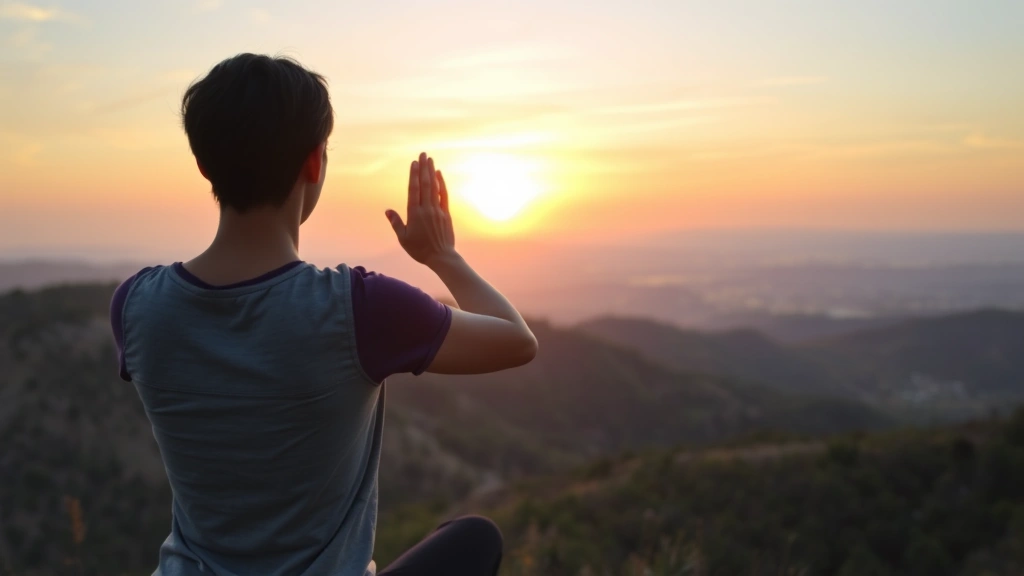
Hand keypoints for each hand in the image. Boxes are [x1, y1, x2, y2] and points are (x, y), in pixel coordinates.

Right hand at [386, 152, 456, 267]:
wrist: (441, 257)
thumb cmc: (420, 250)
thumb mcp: (403, 238)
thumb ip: (396, 223)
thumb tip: (387, 210)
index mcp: (414, 214)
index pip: (413, 190)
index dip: (413, 175)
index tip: (414, 163)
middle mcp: (426, 209)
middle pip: (425, 184)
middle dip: (423, 168)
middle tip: (423, 154)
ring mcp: (437, 210)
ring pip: (434, 187)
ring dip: (431, 172)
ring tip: (430, 159)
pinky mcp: (446, 213)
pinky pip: (444, 195)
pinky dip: (441, 183)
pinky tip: (439, 174)